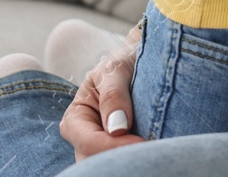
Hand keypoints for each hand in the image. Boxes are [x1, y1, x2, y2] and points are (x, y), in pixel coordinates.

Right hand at [59, 24, 144, 161]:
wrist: (138, 61)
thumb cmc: (123, 62)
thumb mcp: (116, 69)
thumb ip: (114, 95)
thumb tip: (117, 129)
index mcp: (76, 119)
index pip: (89, 143)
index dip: (115, 146)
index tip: (143, 140)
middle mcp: (84, 138)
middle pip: (96, 162)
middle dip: (122, 158)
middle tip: (150, 149)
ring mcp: (101, 147)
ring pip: (109, 166)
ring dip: (130, 160)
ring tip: (152, 150)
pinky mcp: (119, 150)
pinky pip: (124, 162)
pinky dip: (136, 159)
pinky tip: (151, 152)